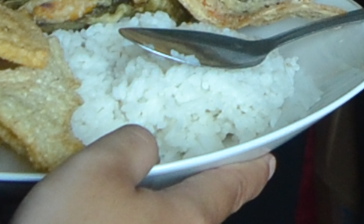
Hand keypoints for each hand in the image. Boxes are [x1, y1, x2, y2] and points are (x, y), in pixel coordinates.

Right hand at [15, 127, 271, 223]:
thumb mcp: (96, 170)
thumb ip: (132, 147)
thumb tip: (147, 150)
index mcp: (189, 221)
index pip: (232, 186)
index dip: (250, 167)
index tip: (267, 160)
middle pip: (202, 213)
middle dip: (199, 190)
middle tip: (198, 166)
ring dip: (163, 212)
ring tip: (145, 189)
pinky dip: (139, 223)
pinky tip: (113, 216)